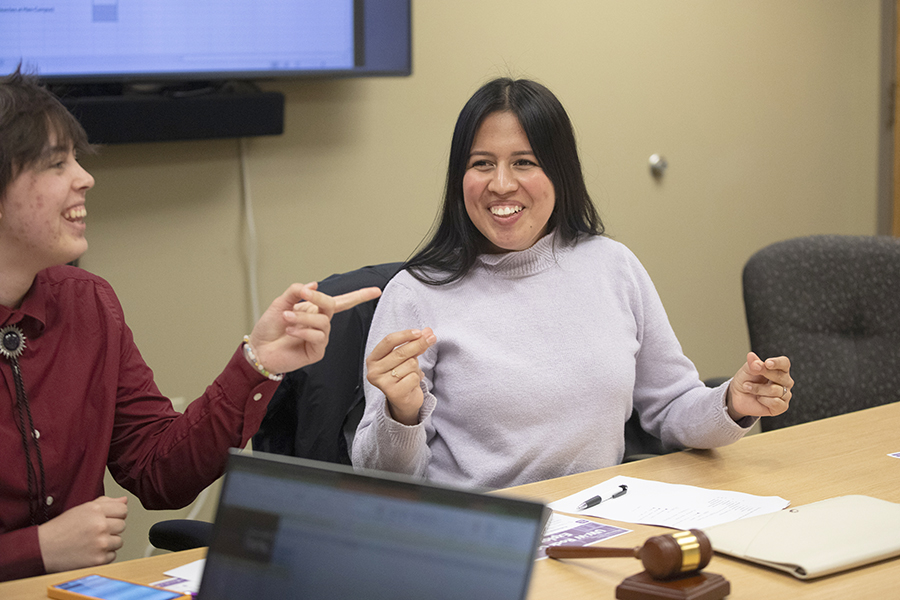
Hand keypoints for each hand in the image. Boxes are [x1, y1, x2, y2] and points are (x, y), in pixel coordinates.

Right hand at [38, 496, 127, 572]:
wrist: (43, 549)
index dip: (116, 515)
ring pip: (119, 541)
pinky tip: (90, 551)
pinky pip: (113, 555)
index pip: (123, 510)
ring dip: (109, 543)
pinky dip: (104, 555)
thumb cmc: (60, 529)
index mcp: (95, 510)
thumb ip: (106, 502)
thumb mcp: (82, 509)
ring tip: (92, 542)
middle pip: (122, 526)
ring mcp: (100, 543)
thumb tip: (124, 500)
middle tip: (95, 532)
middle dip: (111, 529)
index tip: (108, 519)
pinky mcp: (98, 559)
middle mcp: (100, 525)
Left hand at [249, 282, 381, 373]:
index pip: (341, 301)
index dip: (359, 296)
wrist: (258, 350)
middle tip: (302, 294)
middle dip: (317, 298)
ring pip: (323, 321)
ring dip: (303, 317)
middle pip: (332, 305)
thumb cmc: (268, 329)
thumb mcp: (280, 304)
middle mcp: (319, 324)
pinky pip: (318, 336)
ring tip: (287, 319)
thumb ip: (296, 292)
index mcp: (314, 310)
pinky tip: (291, 331)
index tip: (376, 290)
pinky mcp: (316, 352)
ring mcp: (319, 338)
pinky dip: (303, 331)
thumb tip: (313, 284)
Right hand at [366, 328, 436, 425]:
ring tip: (411, 374)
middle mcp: (374, 371)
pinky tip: (412, 383)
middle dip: (418, 344)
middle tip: (432, 338)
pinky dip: (417, 378)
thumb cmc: (403, 375)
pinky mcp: (394, 393)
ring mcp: (383, 383)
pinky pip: (414, 377)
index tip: (420, 332)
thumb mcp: (407, 357)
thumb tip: (428, 331)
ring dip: (416, 367)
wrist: (404, 400)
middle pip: (400, 352)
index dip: (405, 335)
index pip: (388, 341)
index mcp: (373, 359)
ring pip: (410, 364)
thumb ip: (415, 343)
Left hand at [726, 352, 792, 419]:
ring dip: (757, 389)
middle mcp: (785, 381)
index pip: (784, 363)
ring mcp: (785, 394)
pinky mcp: (782, 407)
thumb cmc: (746, 380)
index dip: (777, 363)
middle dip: (764, 375)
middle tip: (752, 374)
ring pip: (775, 390)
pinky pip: (776, 402)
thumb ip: (752, 364)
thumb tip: (751, 356)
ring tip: (748, 387)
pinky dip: (763, 400)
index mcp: (780, 369)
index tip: (767, 363)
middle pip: (780, 376)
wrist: (738, 396)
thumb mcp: (747, 370)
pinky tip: (759, 398)